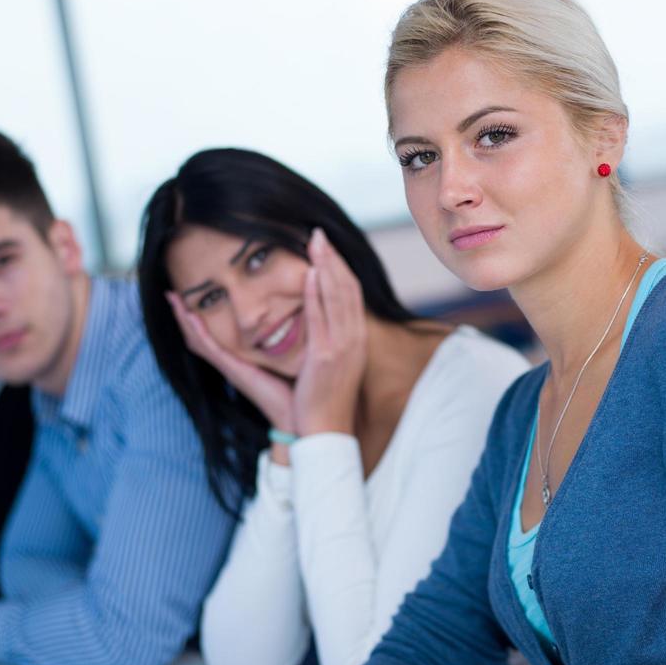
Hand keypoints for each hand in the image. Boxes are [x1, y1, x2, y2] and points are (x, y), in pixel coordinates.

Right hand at [166, 290, 294, 432]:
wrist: (296, 415)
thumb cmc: (294, 389)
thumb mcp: (283, 360)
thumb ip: (281, 343)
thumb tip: (290, 321)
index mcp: (237, 361)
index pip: (209, 336)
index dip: (196, 319)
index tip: (188, 297)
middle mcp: (228, 363)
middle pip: (196, 337)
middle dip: (182, 316)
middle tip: (170, 294)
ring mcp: (227, 367)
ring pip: (197, 339)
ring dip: (183, 319)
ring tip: (172, 297)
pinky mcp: (233, 370)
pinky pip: (210, 347)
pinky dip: (198, 331)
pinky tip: (191, 316)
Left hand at [293, 229, 366, 435]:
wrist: (326, 431)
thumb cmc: (324, 400)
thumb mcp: (333, 365)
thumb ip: (329, 340)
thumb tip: (325, 323)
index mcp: (356, 340)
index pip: (351, 294)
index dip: (340, 268)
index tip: (326, 247)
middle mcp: (354, 339)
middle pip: (347, 289)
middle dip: (333, 258)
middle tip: (318, 233)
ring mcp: (342, 348)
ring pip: (337, 297)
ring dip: (325, 267)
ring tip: (313, 242)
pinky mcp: (325, 357)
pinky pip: (321, 318)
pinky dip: (316, 295)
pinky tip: (309, 274)